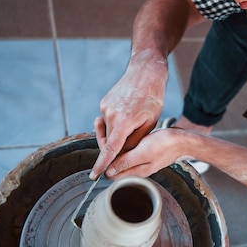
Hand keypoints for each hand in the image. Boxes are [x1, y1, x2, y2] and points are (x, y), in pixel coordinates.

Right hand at [90, 51, 167, 178]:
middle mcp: (111, 115)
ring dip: (118, 133)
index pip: (110, 149)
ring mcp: (106, 108)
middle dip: (116, 147)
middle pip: (109, 141)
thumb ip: (135, 140)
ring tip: (135, 121)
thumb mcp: (150, 122)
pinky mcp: (104, 103)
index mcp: (124, 122)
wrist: (146, 71)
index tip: (93, 175)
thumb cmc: (153, 97)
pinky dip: (117, 122)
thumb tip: (123, 155)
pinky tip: (130, 112)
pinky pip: (109, 120)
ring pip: (109, 131)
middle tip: (131, 142)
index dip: (101, 164)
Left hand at [104, 127, 187, 178]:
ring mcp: (141, 160)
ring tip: (106, 126)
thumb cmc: (166, 145)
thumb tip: (108, 171)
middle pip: (114, 162)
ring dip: (112, 143)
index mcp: (136, 171)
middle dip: (106, 147)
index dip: (103, 158)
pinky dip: (122, 140)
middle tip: (101, 128)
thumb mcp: (143, 152)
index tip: (101, 140)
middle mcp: (136, 167)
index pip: (111, 172)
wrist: (183, 140)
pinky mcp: (144, 152)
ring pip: (120, 154)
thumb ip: (126, 162)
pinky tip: (121, 131)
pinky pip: (128, 149)